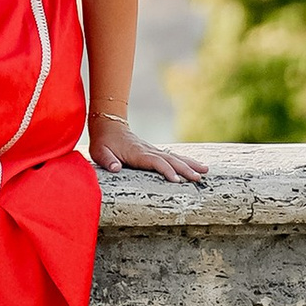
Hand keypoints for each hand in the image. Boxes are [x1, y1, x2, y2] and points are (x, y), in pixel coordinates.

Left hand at [90, 112, 207, 183]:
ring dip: (189, 163)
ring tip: (205, 170)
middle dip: (185, 168)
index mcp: (137, 153)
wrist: (107, 125)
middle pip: (169, 159)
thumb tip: (115, 168)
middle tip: (198, 178)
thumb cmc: (103, 142)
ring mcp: (152, 150)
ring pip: (174, 156)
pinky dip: (184, 160)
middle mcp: (148, 150)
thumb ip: (107, 161)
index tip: (177, 180)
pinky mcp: (154, 151)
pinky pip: (171, 156)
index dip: (166, 170)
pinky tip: (195, 165)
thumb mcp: (99, 152)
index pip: (155, 162)